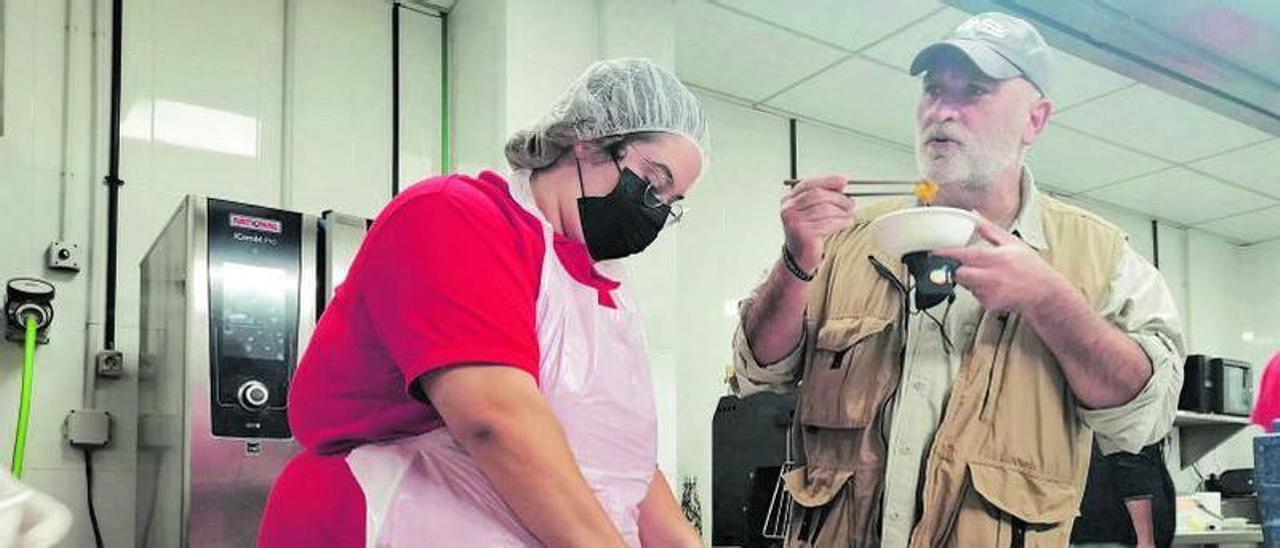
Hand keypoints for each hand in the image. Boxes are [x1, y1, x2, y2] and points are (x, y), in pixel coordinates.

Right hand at [781, 176, 855, 270]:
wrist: (799, 259)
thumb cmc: (807, 234)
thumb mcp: (810, 212)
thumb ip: (822, 197)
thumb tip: (841, 183)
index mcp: (788, 200)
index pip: (809, 184)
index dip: (828, 180)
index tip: (844, 180)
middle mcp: (788, 210)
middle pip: (818, 194)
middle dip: (838, 198)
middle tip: (851, 203)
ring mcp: (795, 222)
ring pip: (826, 209)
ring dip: (842, 211)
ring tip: (849, 215)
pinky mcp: (804, 234)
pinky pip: (829, 223)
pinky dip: (842, 222)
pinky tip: (846, 223)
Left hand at [933, 217, 1068, 313]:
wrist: (1044, 292)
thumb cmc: (1030, 267)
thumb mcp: (1012, 243)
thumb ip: (989, 230)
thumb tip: (975, 216)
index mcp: (995, 258)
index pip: (963, 256)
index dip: (947, 254)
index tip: (936, 252)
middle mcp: (991, 277)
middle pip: (959, 274)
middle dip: (958, 269)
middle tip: (968, 265)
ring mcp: (990, 292)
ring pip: (965, 285)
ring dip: (970, 280)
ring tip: (988, 276)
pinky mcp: (989, 304)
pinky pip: (974, 295)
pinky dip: (979, 290)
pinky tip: (993, 286)